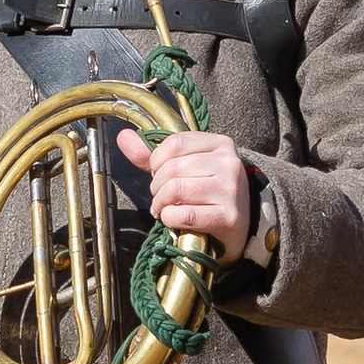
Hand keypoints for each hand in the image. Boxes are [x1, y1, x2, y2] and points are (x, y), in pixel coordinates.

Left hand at [117, 124, 251, 264]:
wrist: (241, 226)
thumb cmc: (207, 194)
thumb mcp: (186, 168)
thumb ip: (154, 155)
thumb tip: (123, 136)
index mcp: (220, 144)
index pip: (175, 142)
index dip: (156, 160)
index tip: (157, 174)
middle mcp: (229, 164)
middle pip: (173, 168)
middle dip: (157, 187)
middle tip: (160, 197)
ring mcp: (230, 190)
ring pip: (176, 190)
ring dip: (160, 204)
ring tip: (163, 209)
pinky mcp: (228, 217)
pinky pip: (185, 214)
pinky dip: (170, 218)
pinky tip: (172, 220)